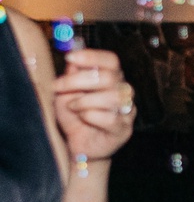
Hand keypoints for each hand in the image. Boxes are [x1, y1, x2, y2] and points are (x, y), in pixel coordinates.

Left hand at [52, 47, 134, 165]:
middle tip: (59, 87)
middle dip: (79, 80)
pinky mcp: (124, 130)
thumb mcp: (66, 93)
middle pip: (110, 77)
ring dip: (85, 101)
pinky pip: (110, 118)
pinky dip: (90, 116)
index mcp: (112, 79)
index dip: (92, 56)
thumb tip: (73, 60)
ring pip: (113, 97)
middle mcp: (124, 93)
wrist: (79, 145)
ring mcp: (127, 111)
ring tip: (72, 107)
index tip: (70, 58)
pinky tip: (83, 118)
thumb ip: (71, 76)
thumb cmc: (74, 117)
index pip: (111, 60)